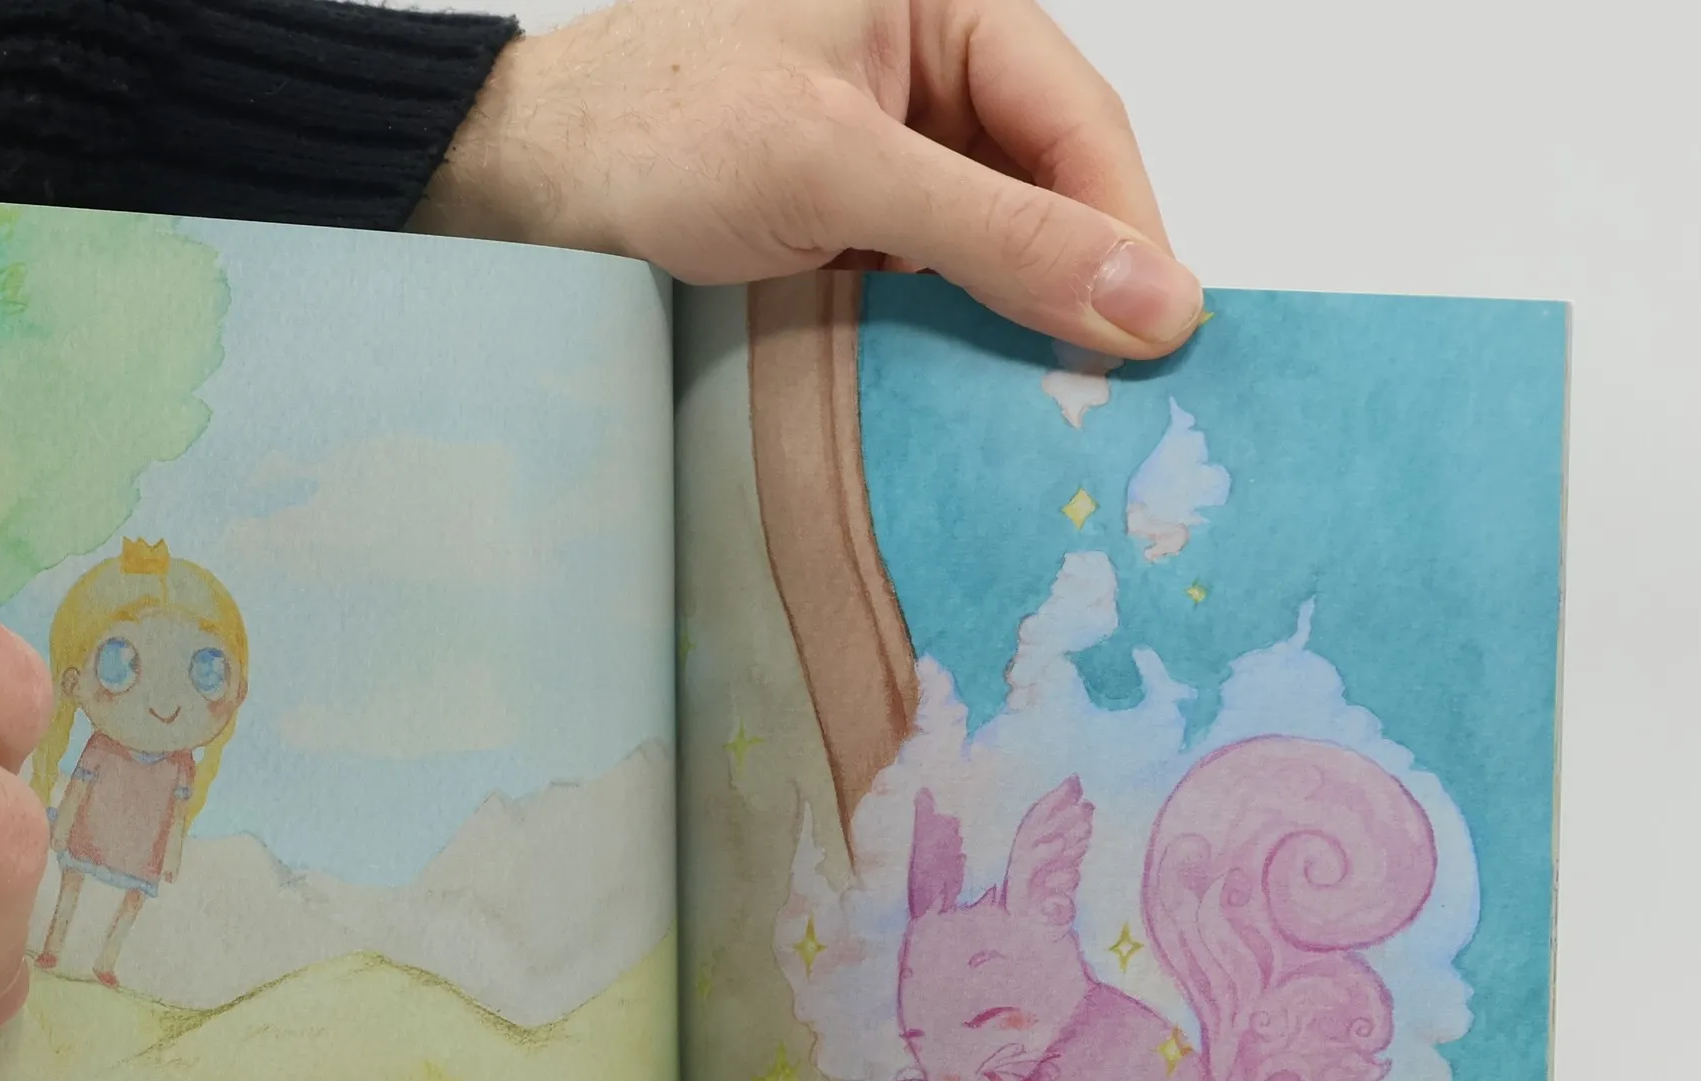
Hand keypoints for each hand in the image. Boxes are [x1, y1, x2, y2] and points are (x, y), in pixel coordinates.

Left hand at [419, 0, 1201, 356]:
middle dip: (1086, 275)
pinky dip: (966, 326)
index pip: (1077, 117)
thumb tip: (1150, 301)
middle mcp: (931, 61)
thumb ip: (997, 233)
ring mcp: (896, 142)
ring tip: (1066, 398)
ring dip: (1029, 312)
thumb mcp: (839, 171)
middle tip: (1124, 386)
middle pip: (1053, 176)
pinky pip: (946, 271)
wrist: (534, 185)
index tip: (1166, 336)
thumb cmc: (659, 132)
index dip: (1128, 227)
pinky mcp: (861, 210)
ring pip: (1004, 232)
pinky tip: (983, 383)